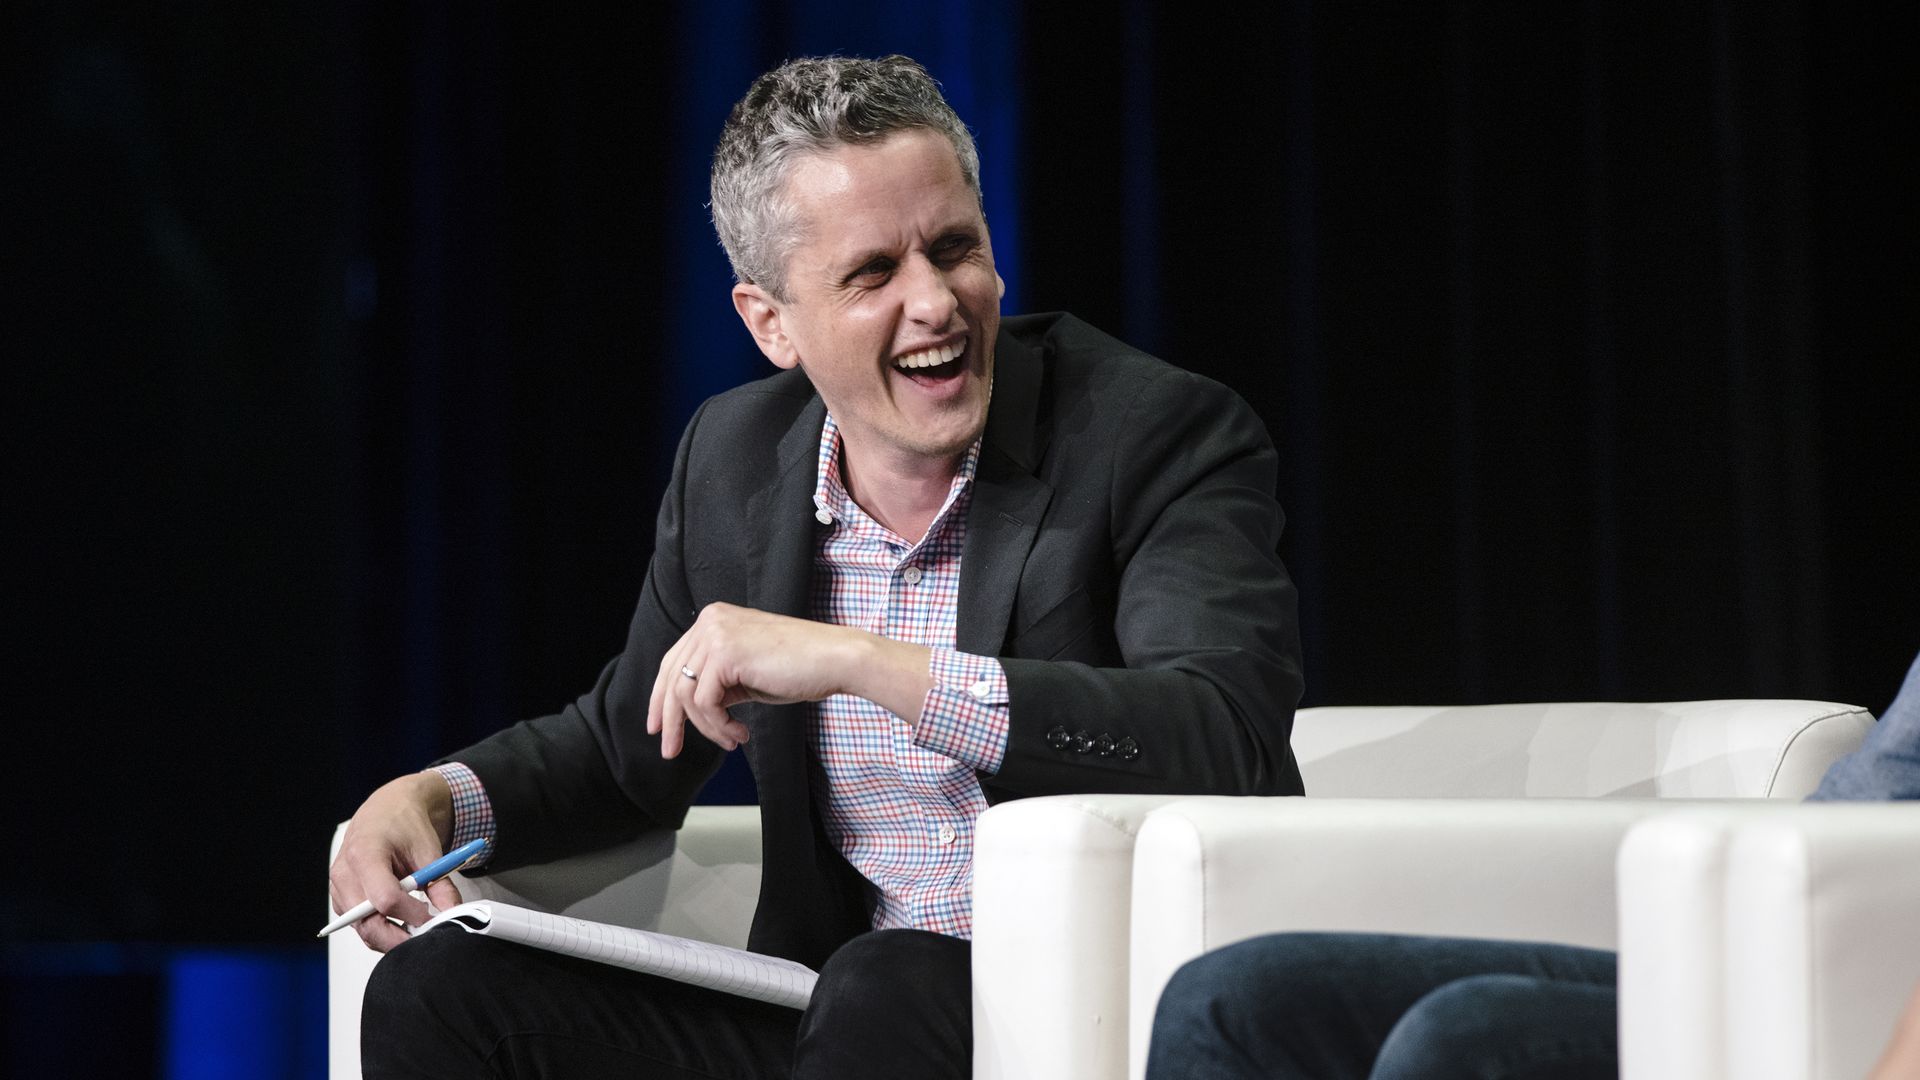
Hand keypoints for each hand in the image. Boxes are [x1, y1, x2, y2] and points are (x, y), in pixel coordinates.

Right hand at [327, 770, 465, 951]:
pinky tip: (401, 922)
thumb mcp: (429, 851)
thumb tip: (454, 914)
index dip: (412, 913)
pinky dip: (381, 930)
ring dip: (391, 937)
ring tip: (416, 928)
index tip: (432, 916)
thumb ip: (441, 885)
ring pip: (363, 930)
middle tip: (426, 937)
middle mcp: (344, 874)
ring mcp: (338, 889)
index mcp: (365, 853)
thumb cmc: (403, 826)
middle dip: (399, 937)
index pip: (385, 898)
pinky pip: (359, 926)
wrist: (386, 812)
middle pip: (368, 923)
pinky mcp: (340, 900)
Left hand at [647, 602, 932, 757]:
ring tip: (732, 740)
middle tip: (670, 750)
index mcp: (714, 620)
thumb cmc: (800, 668)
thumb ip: (718, 682)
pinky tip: (740, 733)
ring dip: (707, 728)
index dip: (660, 698)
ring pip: (685, 695)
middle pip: (671, 677)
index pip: (673, 661)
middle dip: (671, 720)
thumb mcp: (747, 674)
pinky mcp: (725, 654)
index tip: (659, 728)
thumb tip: (691, 710)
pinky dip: (718, 725)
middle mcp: (710, 621)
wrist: (835, 659)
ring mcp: (715, 634)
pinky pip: (704, 702)